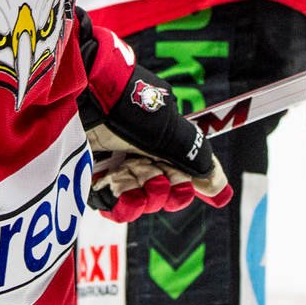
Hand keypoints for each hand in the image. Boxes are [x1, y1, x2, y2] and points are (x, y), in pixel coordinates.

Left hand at [79, 73, 230, 221]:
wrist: (84, 98)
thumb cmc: (129, 108)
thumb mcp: (171, 132)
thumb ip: (198, 161)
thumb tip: (221, 189)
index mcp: (160, 137)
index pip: (182, 170)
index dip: (190, 185)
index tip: (202, 195)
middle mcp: (138, 151)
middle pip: (163, 189)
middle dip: (168, 190)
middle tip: (161, 179)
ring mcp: (115, 166)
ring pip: (140, 200)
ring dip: (148, 198)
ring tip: (144, 184)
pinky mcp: (91, 180)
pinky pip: (113, 205)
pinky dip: (124, 206)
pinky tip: (125, 197)